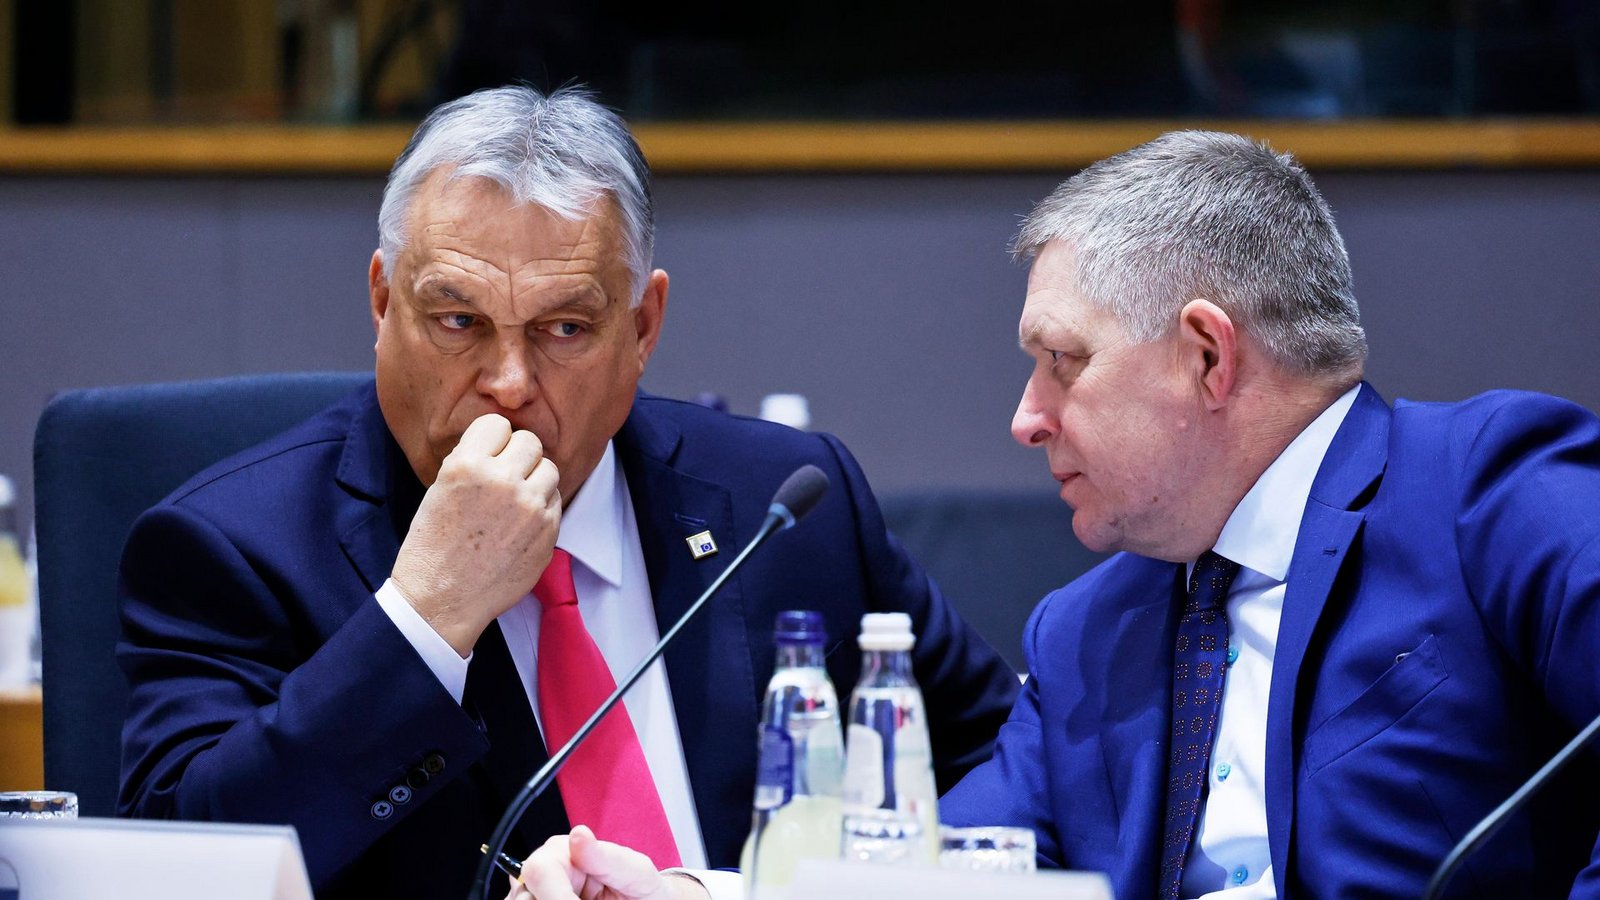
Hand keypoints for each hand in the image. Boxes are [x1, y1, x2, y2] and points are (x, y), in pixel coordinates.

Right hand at [391, 414, 560, 655]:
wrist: (442, 600)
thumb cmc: (433, 546)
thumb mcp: (440, 489)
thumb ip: (473, 461)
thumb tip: (501, 443)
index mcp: (468, 465)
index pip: (498, 424)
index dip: (493, 440)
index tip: (488, 455)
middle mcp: (502, 481)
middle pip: (530, 442)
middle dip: (518, 456)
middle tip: (504, 477)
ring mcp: (530, 507)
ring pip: (550, 469)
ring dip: (535, 480)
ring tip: (514, 500)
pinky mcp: (549, 531)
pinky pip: (556, 501)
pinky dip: (543, 507)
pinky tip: (521, 524)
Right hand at [507, 826, 708, 899]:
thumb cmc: (643, 887)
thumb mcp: (636, 872)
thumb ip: (607, 857)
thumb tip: (579, 835)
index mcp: (566, 850)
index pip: (540, 870)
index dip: (553, 895)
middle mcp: (548, 870)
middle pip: (523, 893)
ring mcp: (542, 891)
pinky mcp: (544, 899)